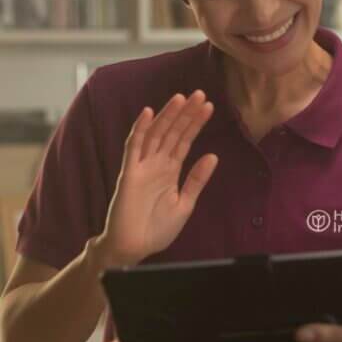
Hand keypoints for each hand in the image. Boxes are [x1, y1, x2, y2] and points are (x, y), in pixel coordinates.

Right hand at [100, 92, 217, 266]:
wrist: (134, 248)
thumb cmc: (157, 228)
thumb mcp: (185, 203)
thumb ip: (197, 180)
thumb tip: (213, 156)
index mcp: (170, 170)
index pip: (185, 141)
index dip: (196, 123)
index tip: (210, 107)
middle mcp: (156, 164)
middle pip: (173, 133)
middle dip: (186, 114)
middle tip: (200, 94)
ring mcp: (141, 167)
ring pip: (156, 134)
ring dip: (168, 116)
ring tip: (182, 98)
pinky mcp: (128, 173)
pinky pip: (133, 147)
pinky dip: (140, 130)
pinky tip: (149, 113)